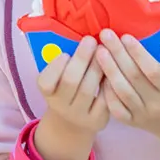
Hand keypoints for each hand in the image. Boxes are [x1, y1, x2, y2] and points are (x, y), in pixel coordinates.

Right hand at [36, 36, 109, 155]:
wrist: (73, 122)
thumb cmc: (66, 89)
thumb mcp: (58, 79)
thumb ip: (63, 62)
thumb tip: (78, 36)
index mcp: (48, 93)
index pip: (45, 82)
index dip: (55, 67)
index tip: (65, 53)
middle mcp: (61, 106)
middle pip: (70, 81)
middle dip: (81, 58)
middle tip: (91, 40)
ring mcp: (79, 116)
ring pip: (89, 89)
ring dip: (98, 66)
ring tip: (105, 50)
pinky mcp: (98, 121)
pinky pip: (105, 100)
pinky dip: (109, 82)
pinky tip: (114, 68)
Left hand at [96, 29, 159, 139]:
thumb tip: (145, 31)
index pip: (153, 70)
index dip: (138, 53)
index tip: (126, 36)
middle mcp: (157, 104)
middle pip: (134, 77)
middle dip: (118, 54)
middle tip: (105, 35)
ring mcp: (143, 114)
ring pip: (122, 91)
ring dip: (109, 69)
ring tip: (99, 51)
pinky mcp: (131, 122)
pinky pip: (114, 107)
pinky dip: (106, 90)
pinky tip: (99, 74)